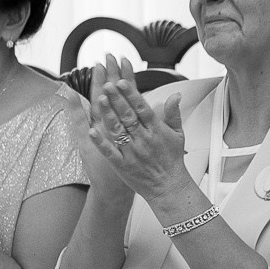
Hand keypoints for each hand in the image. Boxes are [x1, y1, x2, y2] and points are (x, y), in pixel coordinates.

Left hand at [88, 56, 195, 208]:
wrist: (169, 187)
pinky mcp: (122, 165)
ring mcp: (132, 153)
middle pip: (128, 116)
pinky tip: (91, 131)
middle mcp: (143, 140)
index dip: (131, 94)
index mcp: (156, 130)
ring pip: (118, 130)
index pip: (142, 108)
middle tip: (107, 84)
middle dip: (117, 99)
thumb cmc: (172, 160)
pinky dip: (101, 142)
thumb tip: (176, 95)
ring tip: (99, 99)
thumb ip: (173, 113)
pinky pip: (110, 152)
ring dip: (108, 115)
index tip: (122, 81)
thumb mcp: (178, 134)